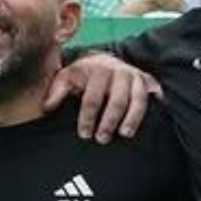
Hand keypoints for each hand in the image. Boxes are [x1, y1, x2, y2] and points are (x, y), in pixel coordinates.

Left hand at [42, 51, 159, 142]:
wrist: (104, 61)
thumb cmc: (83, 75)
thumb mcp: (66, 78)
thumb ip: (56, 92)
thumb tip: (46, 108)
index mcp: (97, 70)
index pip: (92, 97)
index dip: (87, 117)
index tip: (84, 134)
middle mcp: (119, 72)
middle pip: (117, 100)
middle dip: (109, 121)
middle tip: (102, 139)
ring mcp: (135, 76)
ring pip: (137, 99)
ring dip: (132, 118)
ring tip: (124, 135)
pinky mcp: (147, 81)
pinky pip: (152, 96)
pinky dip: (153, 108)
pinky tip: (151, 122)